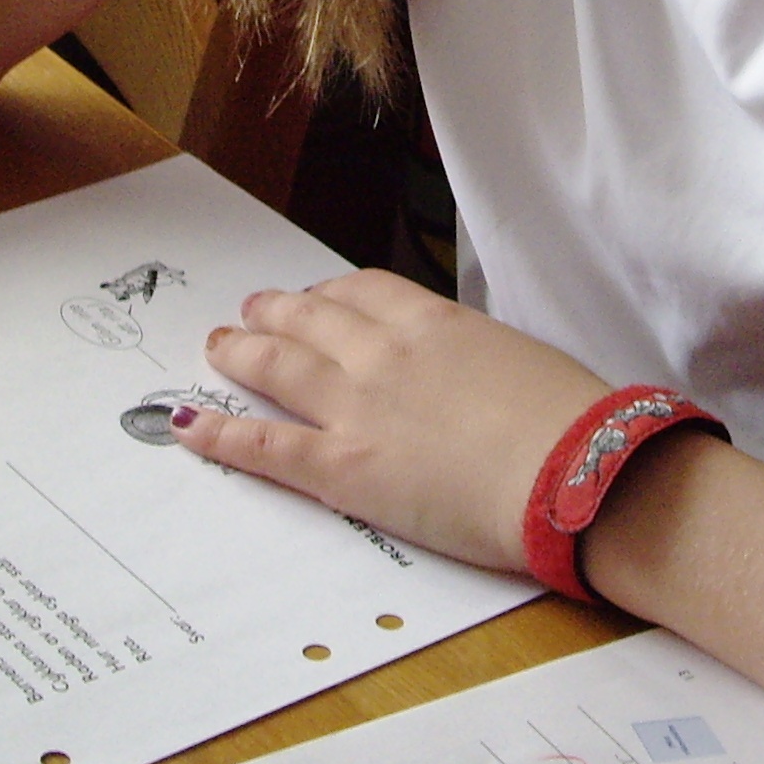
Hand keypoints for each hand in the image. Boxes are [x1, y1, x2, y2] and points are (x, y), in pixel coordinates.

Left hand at [176, 270, 609, 573]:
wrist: (575, 472)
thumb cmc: (571, 423)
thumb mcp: (524, 362)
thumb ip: (481, 360)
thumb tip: (477, 377)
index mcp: (435, 322)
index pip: (365, 290)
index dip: (331, 293)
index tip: (318, 297)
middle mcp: (384, 352)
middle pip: (311, 319)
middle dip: (275, 313)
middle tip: (250, 312)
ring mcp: (356, 407)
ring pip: (278, 367)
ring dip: (241, 353)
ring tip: (218, 346)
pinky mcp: (342, 468)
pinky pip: (263, 444)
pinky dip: (220, 432)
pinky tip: (188, 424)